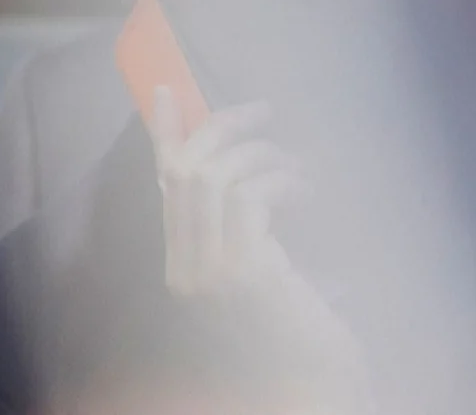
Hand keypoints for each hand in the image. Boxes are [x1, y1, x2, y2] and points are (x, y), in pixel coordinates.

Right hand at [149, 86, 371, 408]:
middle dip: (220, 127)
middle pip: (184, 172)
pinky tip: (304, 188)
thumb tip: (247, 169)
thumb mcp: (263, 275)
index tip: (166, 92)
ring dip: (262, 154)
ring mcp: (209, 273)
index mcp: (182, 269)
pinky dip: (279, 180)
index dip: (162, 134)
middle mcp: (185, 270)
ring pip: (214, 178)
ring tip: (298, 164)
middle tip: (262, 110)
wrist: (314, 393)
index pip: (163, 187)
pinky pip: (250, 199)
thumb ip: (242, 233)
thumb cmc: (299, 336)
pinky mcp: (243, 274)